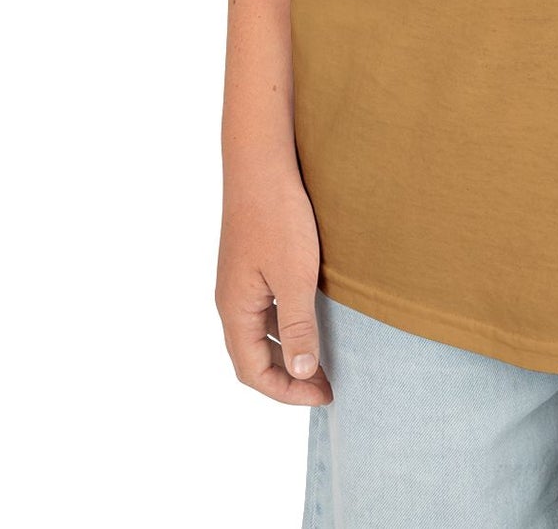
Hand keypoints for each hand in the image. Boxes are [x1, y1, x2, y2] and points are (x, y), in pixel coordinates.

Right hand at [217, 163, 331, 404]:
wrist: (261, 162)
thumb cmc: (277, 216)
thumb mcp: (294, 276)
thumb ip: (296, 326)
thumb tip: (301, 372)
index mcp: (235, 310)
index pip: (253, 372)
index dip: (287, 392)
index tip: (324, 395)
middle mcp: (231, 300)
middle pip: (252, 358)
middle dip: (287, 378)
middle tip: (327, 385)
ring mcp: (239, 281)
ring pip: (258, 334)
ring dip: (286, 352)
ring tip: (322, 359)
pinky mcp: (251, 263)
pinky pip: (264, 309)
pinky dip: (284, 326)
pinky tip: (310, 319)